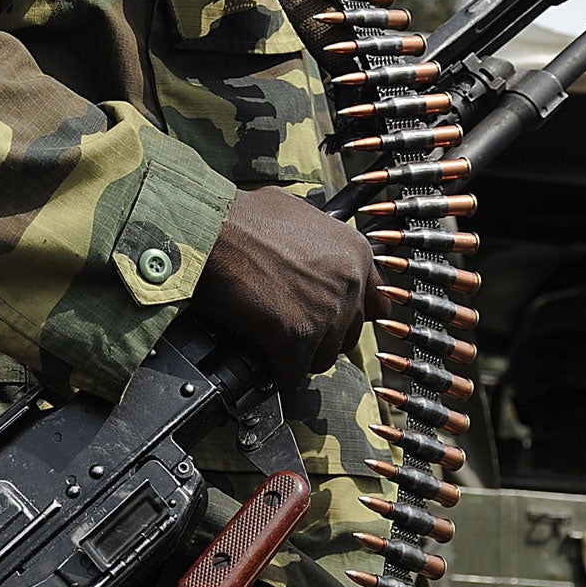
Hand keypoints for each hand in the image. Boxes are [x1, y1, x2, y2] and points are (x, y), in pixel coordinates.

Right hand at [192, 186, 379, 383]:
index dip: (348, 313)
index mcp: (354, 252)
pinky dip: (275, 368)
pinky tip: (260, 356)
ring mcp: (326, 311)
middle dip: (321, 335)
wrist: (209, 230)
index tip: (329, 317)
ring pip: (323, 358)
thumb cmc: (241, 218)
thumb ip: (318, 242)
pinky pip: (291, 372)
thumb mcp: (296, 214)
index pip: (377, 303)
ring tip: (272, 342)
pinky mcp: (298, 336)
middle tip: (291, 328)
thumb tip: (312, 257)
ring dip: (298, 355)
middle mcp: (349, 282)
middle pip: (349, 335)